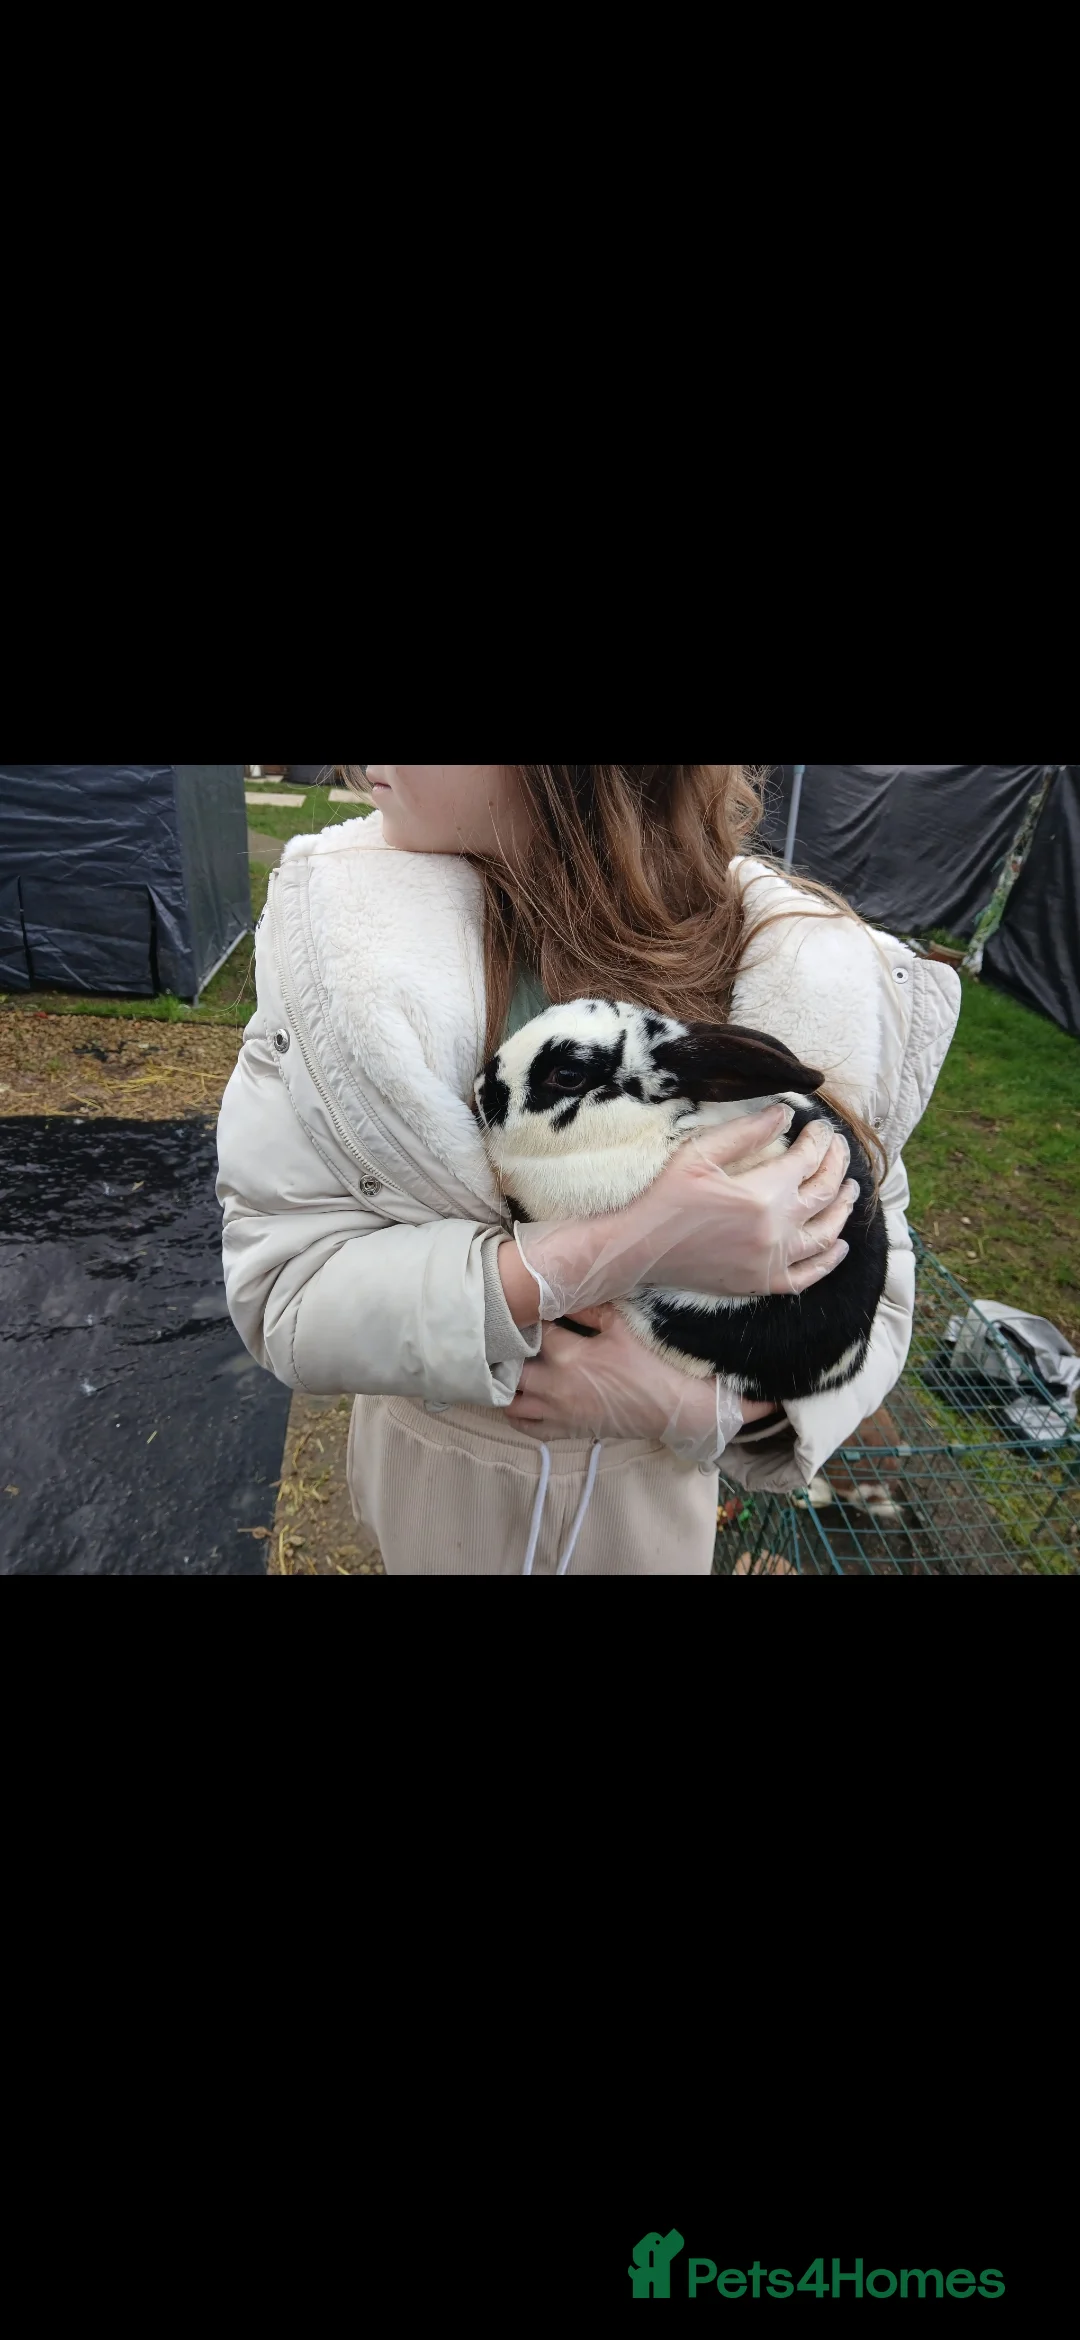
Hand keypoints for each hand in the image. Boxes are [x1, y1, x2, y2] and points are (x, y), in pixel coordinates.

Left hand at [504, 1304, 744, 1451]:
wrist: (672, 1407)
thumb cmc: (649, 1363)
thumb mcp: (620, 1326)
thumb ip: (587, 1309)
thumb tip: (563, 1294)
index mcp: (567, 1356)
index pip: (531, 1331)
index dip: (525, 1317)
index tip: (525, 1308)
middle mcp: (554, 1386)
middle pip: (509, 1369)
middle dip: (507, 1354)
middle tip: (511, 1340)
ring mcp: (557, 1412)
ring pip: (510, 1403)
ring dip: (506, 1385)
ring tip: (513, 1370)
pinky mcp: (566, 1430)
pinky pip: (527, 1428)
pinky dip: (518, 1414)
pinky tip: (523, 1398)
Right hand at [513, 1105, 859, 1318]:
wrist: (640, 1248)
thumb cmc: (665, 1196)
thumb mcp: (699, 1152)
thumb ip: (746, 1132)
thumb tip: (786, 1113)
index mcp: (763, 1193)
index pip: (807, 1161)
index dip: (819, 1140)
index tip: (820, 1128)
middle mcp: (777, 1230)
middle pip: (824, 1194)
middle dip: (836, 1167)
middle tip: (839, 1151)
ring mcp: (773, 1261)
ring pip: (826, 1234)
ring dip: (843, 1210)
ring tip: (850, 1191)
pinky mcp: (763, 1284)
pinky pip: (807, 1275)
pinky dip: (828, 1261)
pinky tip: (839, 1247)